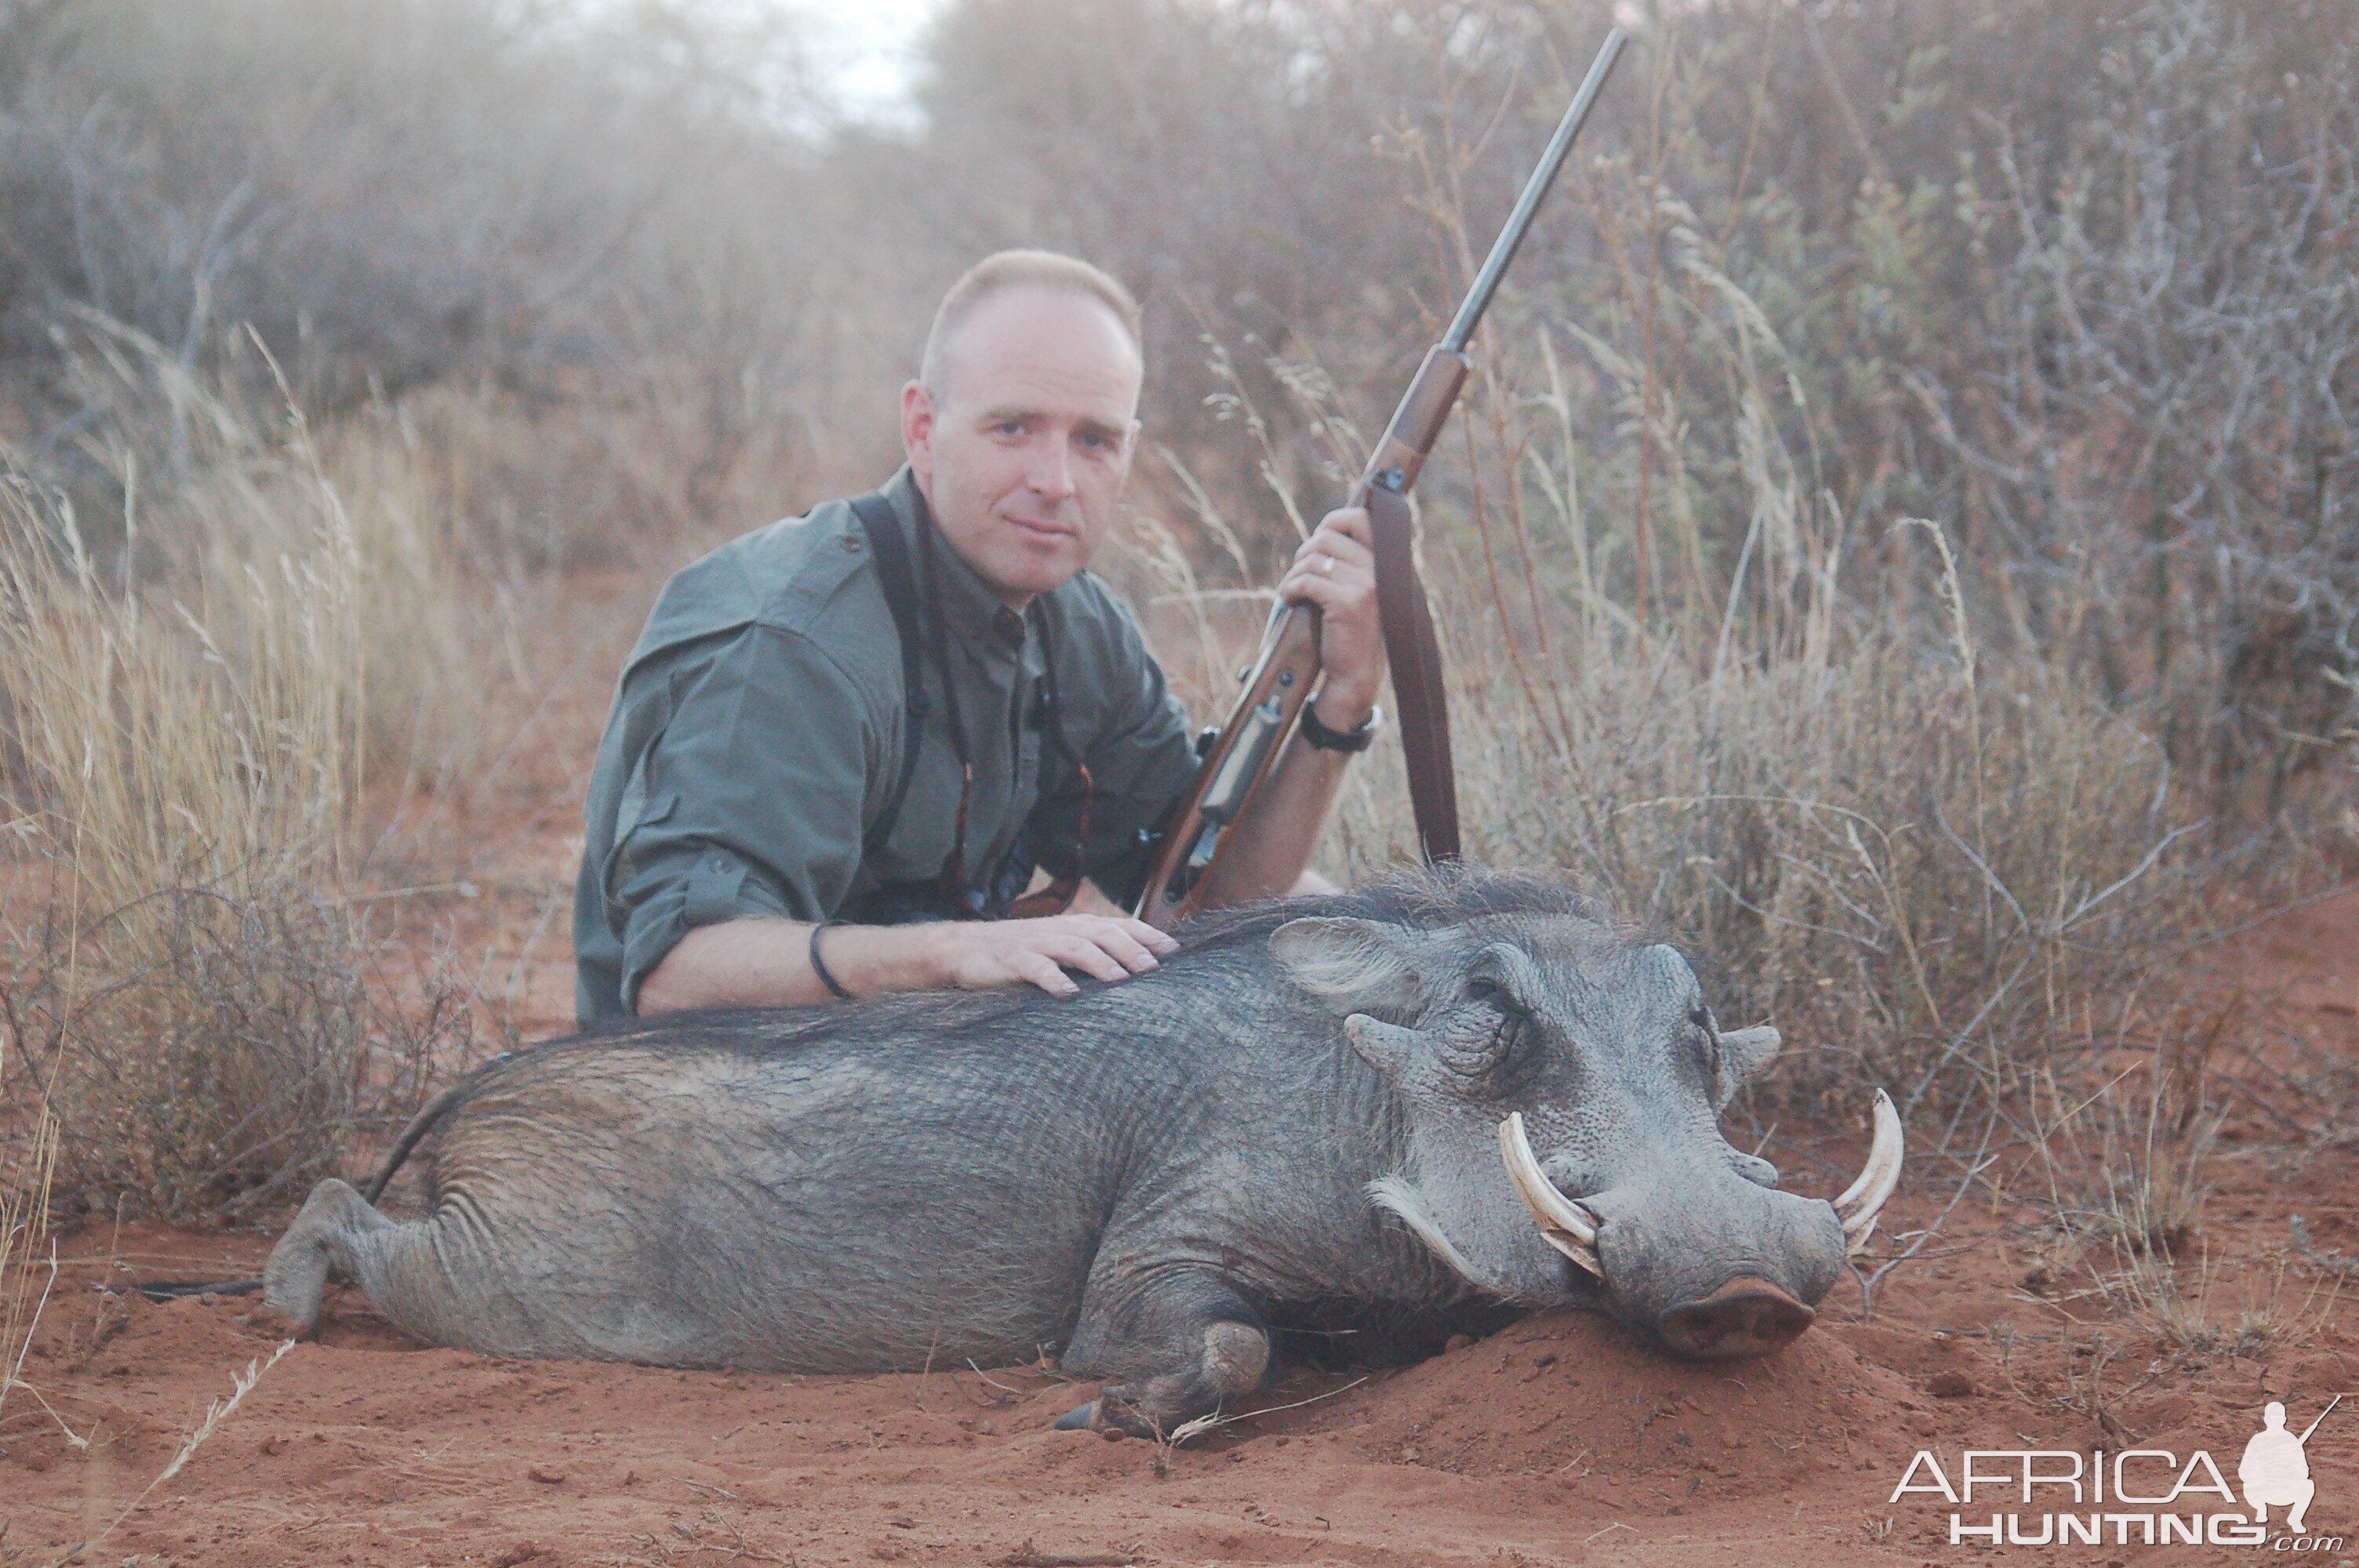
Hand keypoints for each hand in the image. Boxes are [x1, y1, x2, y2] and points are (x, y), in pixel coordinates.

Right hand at [925, 913, 1178, 997]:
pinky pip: (1038, 969)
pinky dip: (1055, 980)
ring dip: (1101, 962)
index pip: (1119, 924)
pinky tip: (1069, 994)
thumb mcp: (1058, 946)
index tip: (1175, 949)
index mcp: (1075, 926)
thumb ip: (1091, 952)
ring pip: (1076, 947)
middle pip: (1103, 933)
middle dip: (1131, 948)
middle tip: (1154, 967)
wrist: (965, 948)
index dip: (1147, 934)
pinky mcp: (1015, 960)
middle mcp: (1061, 930)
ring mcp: (1038, 944)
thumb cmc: (1019, 952)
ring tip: (1121, 978)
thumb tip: (1133, 968)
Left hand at [1277, 507, 1384, 728]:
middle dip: (1304, 554)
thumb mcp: (1359, 591)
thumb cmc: (1351, 632)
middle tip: (1298, 574)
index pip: (1360, 518)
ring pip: (1313, 559)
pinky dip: (1290, 588)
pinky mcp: (1346, 603)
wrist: (1356, 675)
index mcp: (1384, 563)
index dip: (1333, 520)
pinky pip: (1306, 581)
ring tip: (1292, 591)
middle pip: (1326, 537)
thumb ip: (1350, 563)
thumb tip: (1321, 534)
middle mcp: (1378, 570)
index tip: (1318, 538)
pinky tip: (1290, 599)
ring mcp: (1365, 586)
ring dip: (1294, 574)